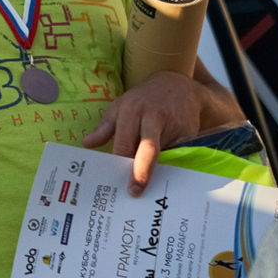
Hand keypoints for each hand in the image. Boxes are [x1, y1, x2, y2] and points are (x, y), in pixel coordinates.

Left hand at [81, 70, 206, 194]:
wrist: (179, 86)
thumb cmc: (143, 99)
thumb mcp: (119, 106)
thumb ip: (104, 128)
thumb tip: (87, 144)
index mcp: (132, 111)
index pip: (124, 142)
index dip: (120, 163)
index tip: (117, 182)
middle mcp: (153, 117)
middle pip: (148, 149)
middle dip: (141, 172)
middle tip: (136, 191)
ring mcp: (174, 125)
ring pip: (165, 156)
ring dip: (157, 172)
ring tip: (152, 188)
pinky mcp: (190, 133)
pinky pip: (179, 155)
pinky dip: (172, 166)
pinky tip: (167, 176)